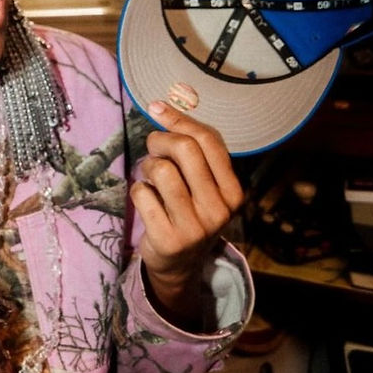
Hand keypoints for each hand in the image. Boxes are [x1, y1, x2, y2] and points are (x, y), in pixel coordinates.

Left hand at [129, 101, 244, 326]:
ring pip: (161, 170)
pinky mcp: (169, 239)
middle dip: (160, 140)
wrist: (178, 265)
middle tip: (152, 147)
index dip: (179, 120)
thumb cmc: (188, 212)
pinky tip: (146, 200)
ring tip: (150, 177)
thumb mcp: (203, 186)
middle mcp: (219, 209)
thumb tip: (160, 107)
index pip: (209, 141)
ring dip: (148, 166)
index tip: (157, 109)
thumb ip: (192, 152)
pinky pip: (141, 194)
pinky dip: (138, 190)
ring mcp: (195, 227)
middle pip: (185, 150)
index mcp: (233, 192)